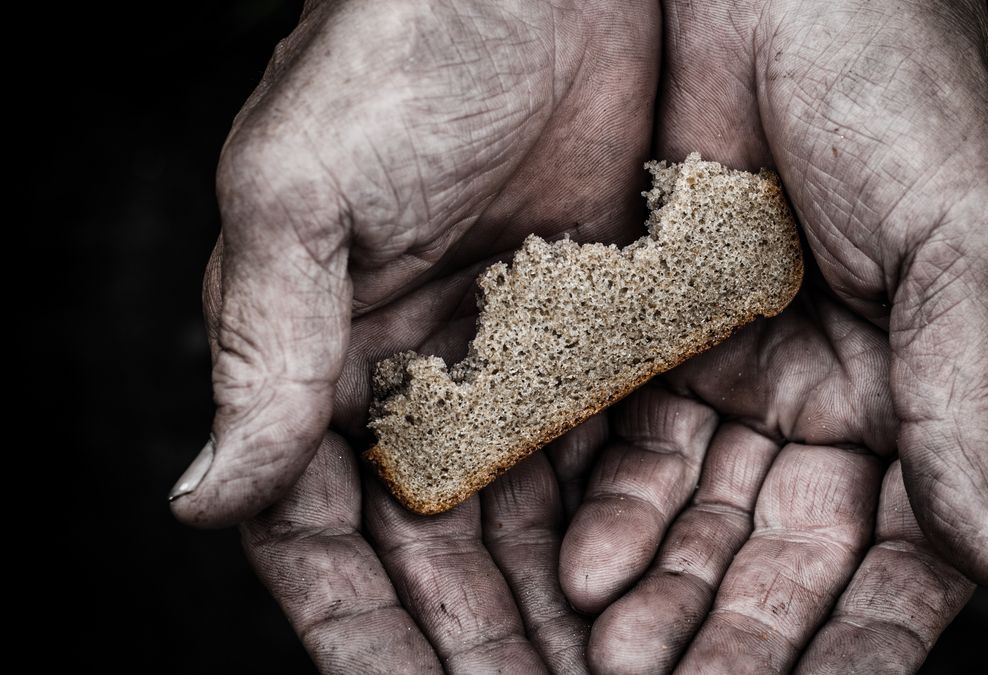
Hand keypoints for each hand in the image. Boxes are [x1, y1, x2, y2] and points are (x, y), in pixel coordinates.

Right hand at [171, 0, 657, 669]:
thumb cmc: (400, 50)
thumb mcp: (304, 194)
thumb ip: (264, 351)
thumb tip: (203, 500)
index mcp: (326, 363)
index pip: (328, 539)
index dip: (361, 636)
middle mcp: (420, 381)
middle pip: (442, 559)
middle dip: (478, 647)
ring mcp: (519, 367)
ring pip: (533, 531)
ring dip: (558, 618)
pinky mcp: (607, 338)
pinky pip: (618, 462)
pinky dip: (629, 538)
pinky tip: (651, 599)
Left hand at [558, 0, 987, 670]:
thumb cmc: (898, 80)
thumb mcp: (965, 242)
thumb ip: (970, 401)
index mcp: (923, 384)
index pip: (904, 548)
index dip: (872, 636)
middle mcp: (829, 393)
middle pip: (786, 553)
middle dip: (742, 636)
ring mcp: (737, 371)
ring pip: (701, 521)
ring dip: (665, 599)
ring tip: (617, 663)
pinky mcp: (650, 336)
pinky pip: (627, 451)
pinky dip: (612, 516)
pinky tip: (585, 572)